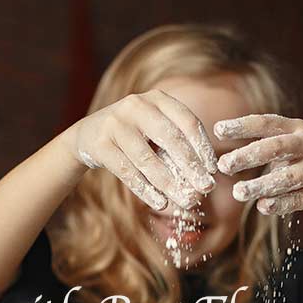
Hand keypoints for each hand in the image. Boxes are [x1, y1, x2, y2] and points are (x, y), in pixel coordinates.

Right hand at [68, 90, 217, 210]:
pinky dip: (145, 189)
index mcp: (157, 99)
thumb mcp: (155, 130)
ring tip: (186, 202)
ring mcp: (115, 123)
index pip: (188, 122)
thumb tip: (206, 175)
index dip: (202, 148)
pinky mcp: (100, 144)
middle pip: (170, 138)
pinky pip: (127, 171)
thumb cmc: (134, 135)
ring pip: (147, 158)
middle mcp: (136, 105)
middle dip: (191, 167)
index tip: (213, 171)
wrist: (88, 135)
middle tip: (206, 189)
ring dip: (169, 183)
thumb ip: (177, 145)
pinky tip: (160, 203)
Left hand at [214, 114, 302, 214]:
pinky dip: (280, 203)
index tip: (218, 130)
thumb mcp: (296, 141)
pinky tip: (263, 207)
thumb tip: (226, 157)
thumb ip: (267, 145)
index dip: (242, 126)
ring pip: (287, 177)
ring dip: (260, 185)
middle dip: (248, 156)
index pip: (267, 123)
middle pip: (276, 148)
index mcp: (298, 129)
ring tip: (238, 192)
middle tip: (224, 165)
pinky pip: (299, 199)